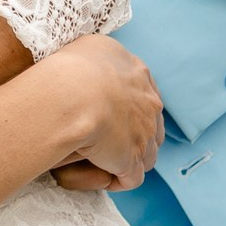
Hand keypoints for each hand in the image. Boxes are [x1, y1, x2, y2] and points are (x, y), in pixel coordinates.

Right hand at [37, 35, 164, 190]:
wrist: (74, 94)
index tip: (117, 111)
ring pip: (147, 153)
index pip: (145, 94)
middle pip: (151, 125)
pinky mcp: (131, 160)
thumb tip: (98, 60)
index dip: (133, 106)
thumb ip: (102, 55)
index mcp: (139, 75)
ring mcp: (143, 135)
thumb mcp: (92, 46)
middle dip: (138, 133)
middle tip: (113, 138)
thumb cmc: (74, 66)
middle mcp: (149, 104)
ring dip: (131, 158)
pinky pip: (132, 177)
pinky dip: (121, 179)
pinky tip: (106, 176)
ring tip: (109, 161)